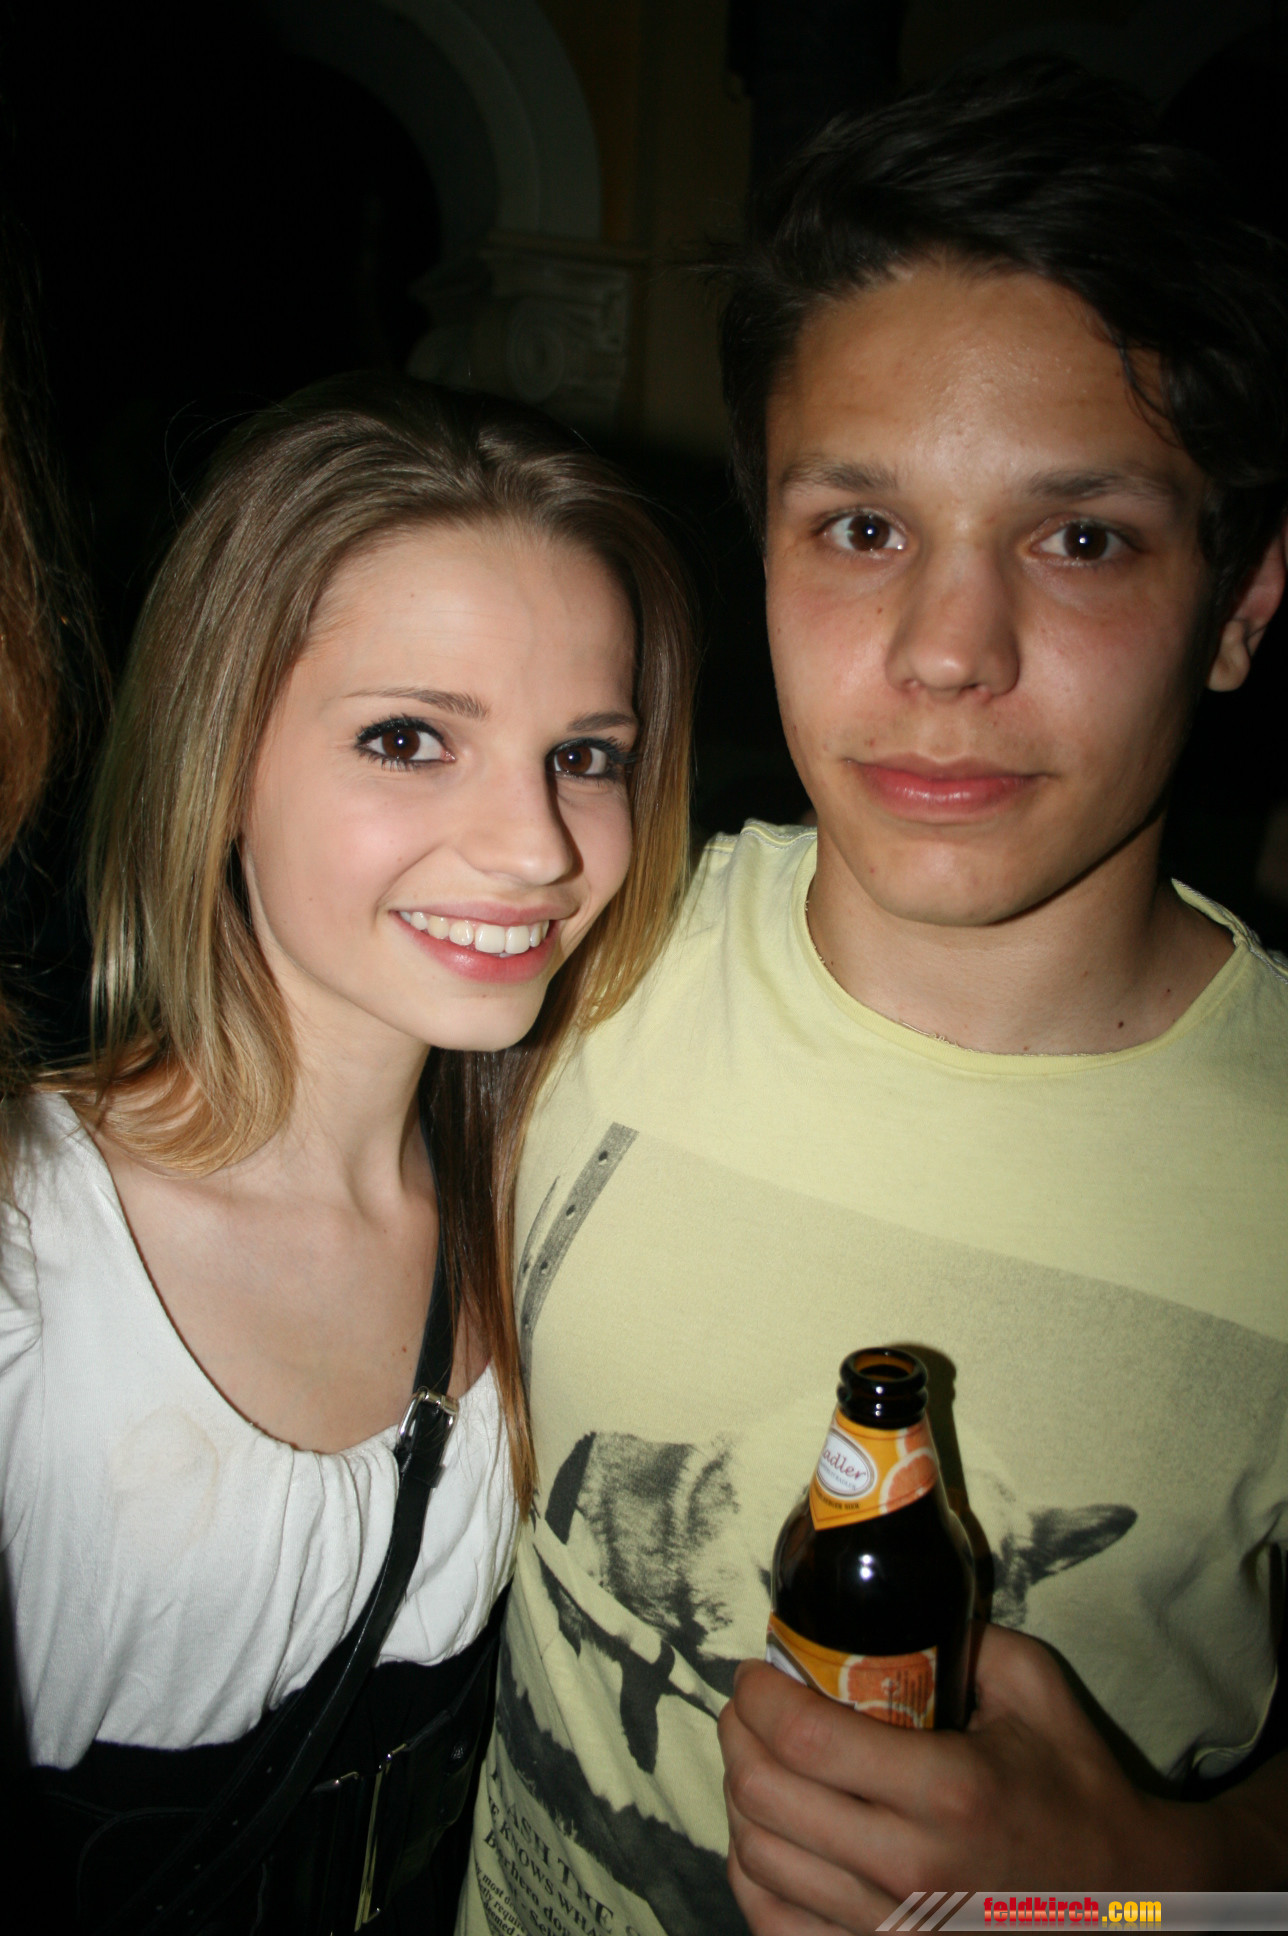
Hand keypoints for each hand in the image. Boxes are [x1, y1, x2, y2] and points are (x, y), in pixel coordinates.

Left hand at [719, 1624, 1228, 1934]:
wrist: (1129, 1901)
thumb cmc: (1077, 1789)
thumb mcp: (1035, 1690)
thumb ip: (959, 1638)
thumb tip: (876, 1611)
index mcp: (948, 1789)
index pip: (806, 1738)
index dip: (759, 1695)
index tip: (756, 1670)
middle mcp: (912, 1868)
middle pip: (766, 1797)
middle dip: (738, 1735)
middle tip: (746, 1706)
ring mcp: (894, 1930)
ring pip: (759, 1861)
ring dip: (739, 1798)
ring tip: (754, 1760)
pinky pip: (776, 1927)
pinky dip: (753, 1877)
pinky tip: (767, 1836)